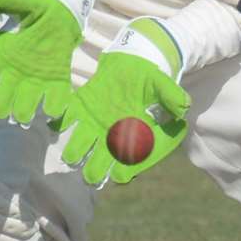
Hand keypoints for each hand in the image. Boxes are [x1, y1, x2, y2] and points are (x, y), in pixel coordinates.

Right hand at [0, 0, 92, 121]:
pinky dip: (52, 108)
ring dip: (23, 112)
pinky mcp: (56, 82)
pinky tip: (52, 107)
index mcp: (3, 54)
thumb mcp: (28, 2)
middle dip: (1, 106)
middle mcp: (15, 71)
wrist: (62, 17)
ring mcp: (35, 79)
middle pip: (0, 99)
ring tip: (25, 115)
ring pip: (23, 106)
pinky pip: (53, 101)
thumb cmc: (40, 10)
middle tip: (5, 108)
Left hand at [58, 18, 189, 185]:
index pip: (132, 162)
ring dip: (75, 151)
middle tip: (91, 177)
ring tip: (72, 157)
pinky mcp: (80, 108)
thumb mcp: (164, 85)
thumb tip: (183, 107)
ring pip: (81, 145)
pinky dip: (59, 121)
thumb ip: (173, 97)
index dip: (127, 171)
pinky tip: (57, 123)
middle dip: (96, 171)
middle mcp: (112, 135)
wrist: (132, 64)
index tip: (121, 175)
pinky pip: (66, 118)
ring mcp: (93, 123)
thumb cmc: (151, 80)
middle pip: (103, 162)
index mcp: (136, 136)